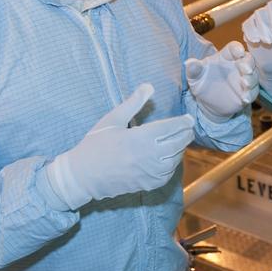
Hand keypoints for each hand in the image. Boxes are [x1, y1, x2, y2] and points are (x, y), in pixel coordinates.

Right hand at [44, 83, 193, 209]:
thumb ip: (133, 103)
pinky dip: (172, 166)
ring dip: (180, 150)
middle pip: (177, 144)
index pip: (170, 128)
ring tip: (180, 141)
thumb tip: (149, 86)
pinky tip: (170, 158)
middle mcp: (148, 155)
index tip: (188, 119)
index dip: (182, 123)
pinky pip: (166, 175)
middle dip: (185, 135)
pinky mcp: (146, 184)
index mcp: (140, 137)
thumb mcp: (112, 119)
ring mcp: (148, 172)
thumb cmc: (95, 144)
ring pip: (174, 160)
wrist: (82, 175)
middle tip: (188, 129)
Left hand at [186, 41, 258, 123]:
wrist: (207, 103)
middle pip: (248, 60)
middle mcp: (237, 66)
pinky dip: (250, 94)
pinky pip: (253, 92)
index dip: (237, 48)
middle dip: (248, 64)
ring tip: (245, 83)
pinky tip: (244, 98)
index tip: (238, 52)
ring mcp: (244, 79)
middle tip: (246, 70)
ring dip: (251, 79)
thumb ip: (193, 69)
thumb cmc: (202, 83)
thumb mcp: (195, 77)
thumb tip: (189, 63)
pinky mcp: (247, 93)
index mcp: (225, 57)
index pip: (233, 48)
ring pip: (253, 76)